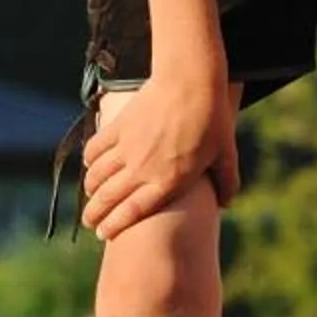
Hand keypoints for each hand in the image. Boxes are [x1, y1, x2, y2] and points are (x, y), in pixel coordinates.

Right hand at [79, 71, 240, 239]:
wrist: (191, 81)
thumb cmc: (213, 120)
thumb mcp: (226, 154)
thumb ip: (227, 182)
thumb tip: (227, 205)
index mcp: (169, 180)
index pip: (133, 212)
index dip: (115, 225)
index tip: (104, 234)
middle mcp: (143, 169)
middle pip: (108, 199)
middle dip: (94, 215)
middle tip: (91, 223)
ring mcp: (127, 148)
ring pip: (97, 177)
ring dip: (90, 191)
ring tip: (91, 198)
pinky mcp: (117, 128)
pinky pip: (95, 150)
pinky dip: (89, 161)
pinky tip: (91, 166)